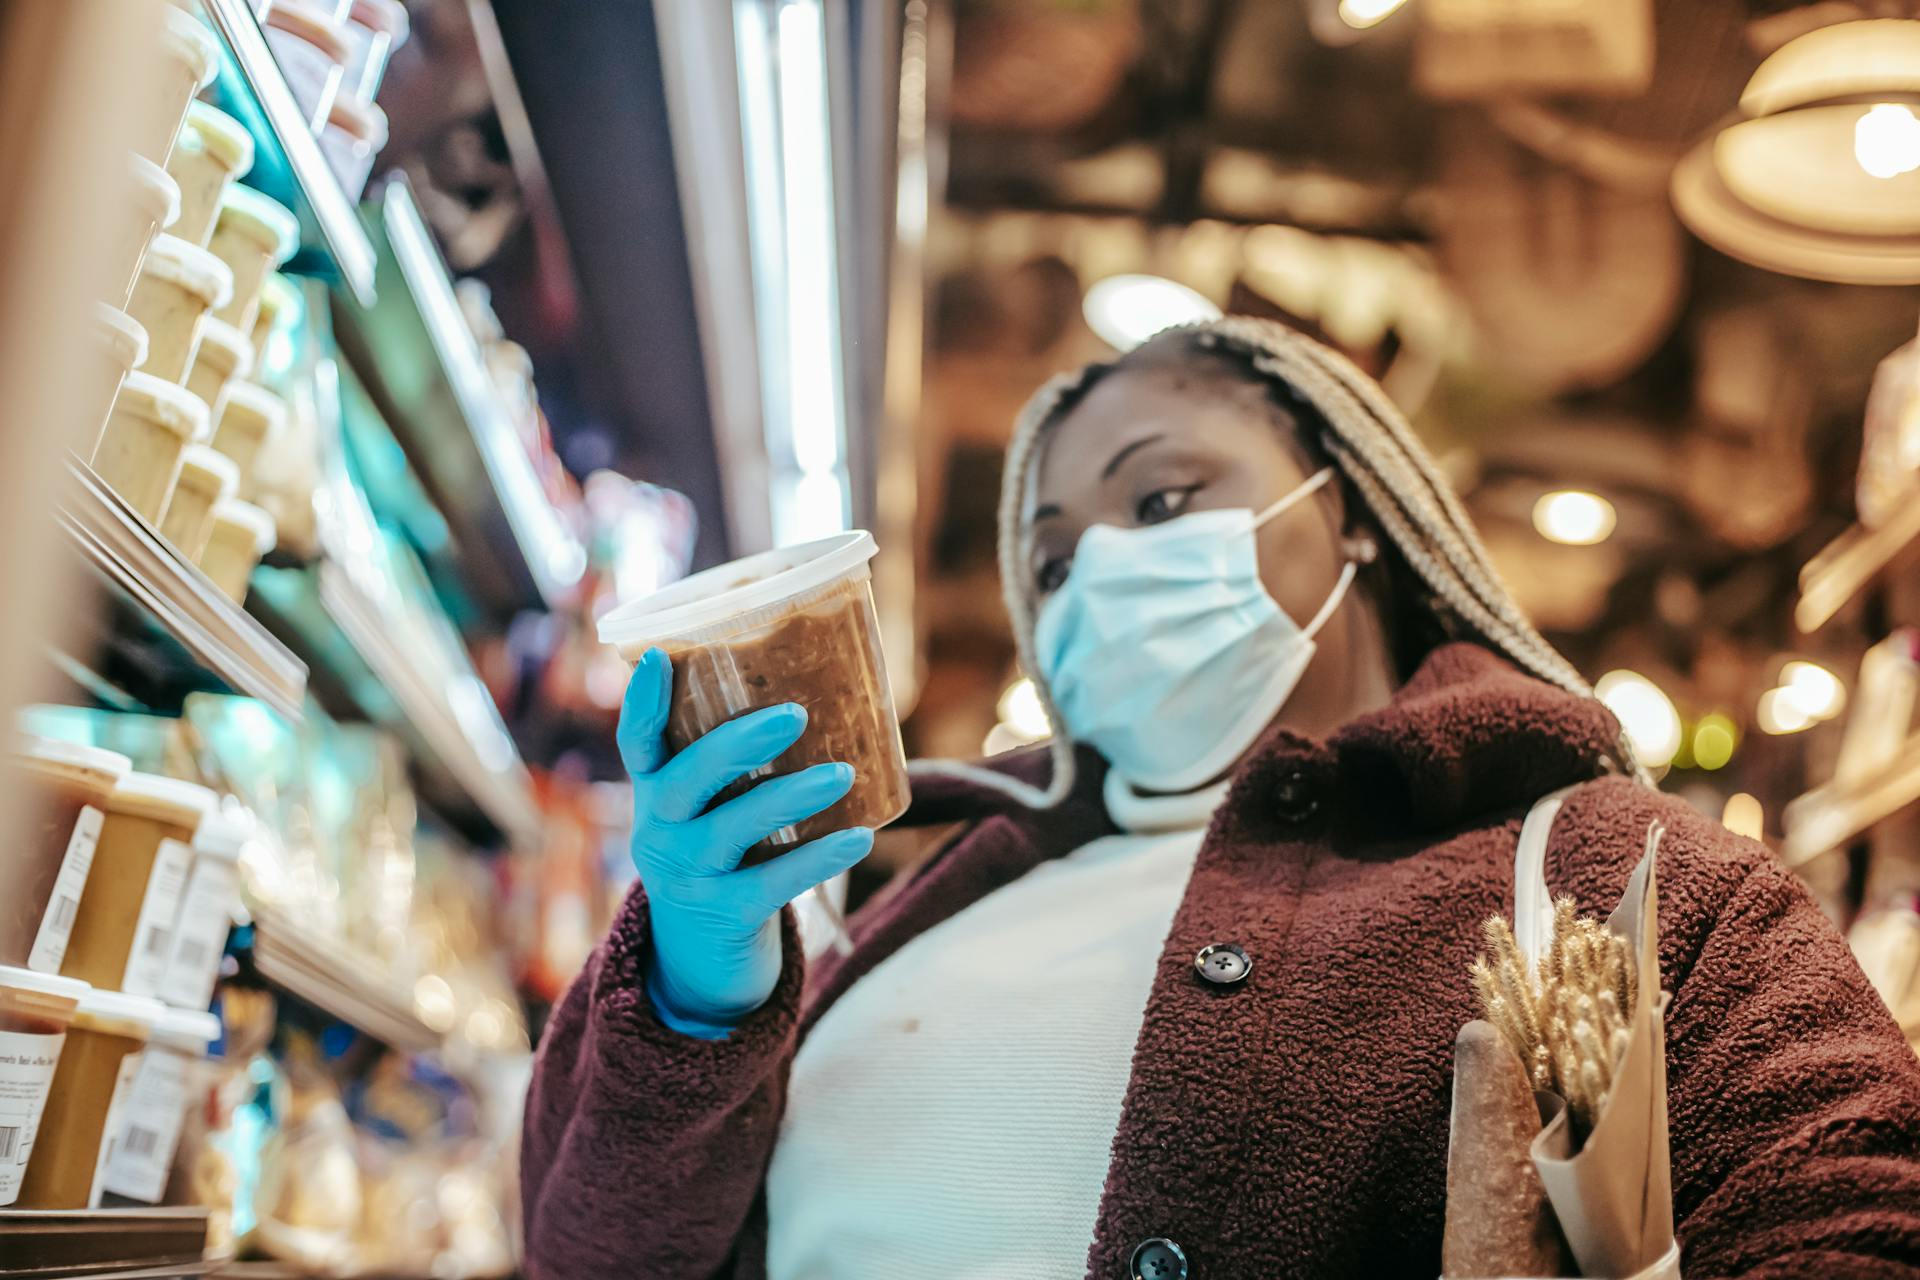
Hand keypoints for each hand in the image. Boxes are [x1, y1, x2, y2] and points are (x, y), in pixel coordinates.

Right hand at [618, 648, 873, 1037]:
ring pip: (730, 830)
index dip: (642, 702)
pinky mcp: (721, 916)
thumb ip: (736, 766)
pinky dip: (817, 860)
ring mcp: (686, 876)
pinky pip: (770, 884)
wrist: (699, 963)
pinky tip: (859, 839)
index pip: (638, 743)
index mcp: (655, 793)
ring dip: (789, 798)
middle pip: (685, 779)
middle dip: (735, 744)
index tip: (661, 655)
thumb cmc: (722, 859)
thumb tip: (823, 694)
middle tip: (795, 714)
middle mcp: (658, 831)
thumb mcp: (709, 811)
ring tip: (843, 774)